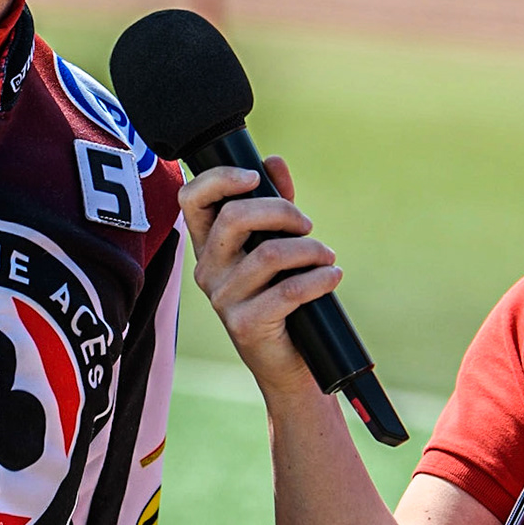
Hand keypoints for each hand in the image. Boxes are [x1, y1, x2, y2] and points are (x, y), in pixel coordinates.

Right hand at [176, 156, 342, 401]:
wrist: (288, 363)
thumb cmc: (281, 299)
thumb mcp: (275, 245)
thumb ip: (273, 203)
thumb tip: (274, 161)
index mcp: (208, 247)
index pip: (191, 200)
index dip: (219, 179)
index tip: (253, 177)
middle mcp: (207, 271)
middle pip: (235, 217)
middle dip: (282, 211)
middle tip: (307, 226)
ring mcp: (222, 299)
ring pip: (269, 254)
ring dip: (310, 249)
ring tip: (326, 257)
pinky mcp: (244, 325)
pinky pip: (287, 290)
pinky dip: (319, 278)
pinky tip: (332, 277)